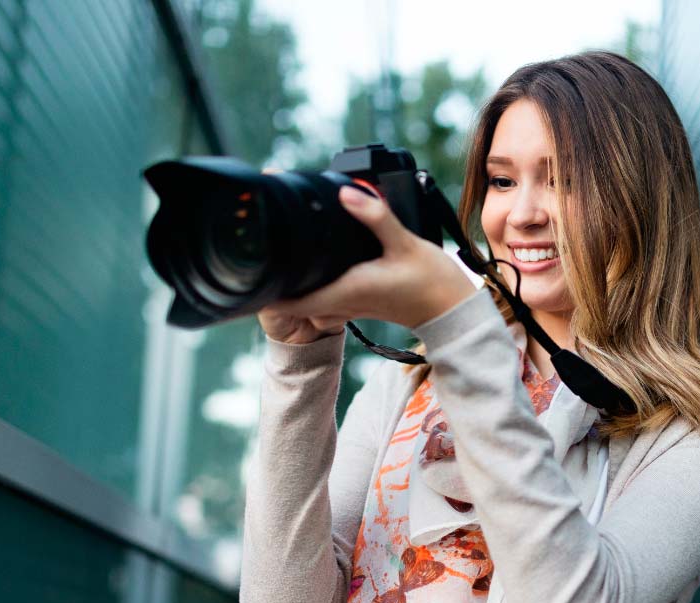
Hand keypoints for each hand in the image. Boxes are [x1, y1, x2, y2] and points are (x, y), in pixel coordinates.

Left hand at [257, 183, 478, 339]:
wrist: (451, 311)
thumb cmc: (432, 284)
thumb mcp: (405, 244)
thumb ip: (376, 216)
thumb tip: (346, 193)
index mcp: (345, 291)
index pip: (289, 300)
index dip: (262, 289)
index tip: (248, 270)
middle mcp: (341, 302)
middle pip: (290, 298)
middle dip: (270, 276)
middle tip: (256, 246)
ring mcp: (348, 304)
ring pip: (304, 297)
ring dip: (288, 279)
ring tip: (275, 249)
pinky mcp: (356, 300)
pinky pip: (321, 293)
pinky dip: (309, 279)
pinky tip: (310, 258)